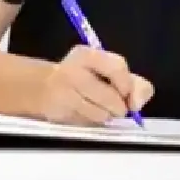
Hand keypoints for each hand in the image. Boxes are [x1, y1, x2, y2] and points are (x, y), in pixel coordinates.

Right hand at [36, 46, 153, 125]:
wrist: (42, 87)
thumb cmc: (83, 78)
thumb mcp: (107, 71)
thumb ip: (133, 83)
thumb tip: (137, 104)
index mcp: (87, 55)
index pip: (118, 68)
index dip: (128, 85)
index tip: (127, 94)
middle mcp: (73, 71)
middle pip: (112, 97)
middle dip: (119, 107)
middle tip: (113, 105)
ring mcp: (64, 94)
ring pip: (102, 115)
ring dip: (105, 116)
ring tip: (97, 108)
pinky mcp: (60, 113)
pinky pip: (89, 124)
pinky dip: (93, 122)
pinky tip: (84, 113)